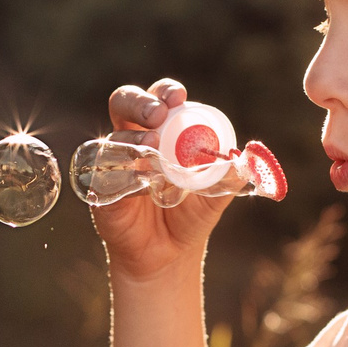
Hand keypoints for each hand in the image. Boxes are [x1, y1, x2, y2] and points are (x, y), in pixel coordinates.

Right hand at [92, 77, 230, 285]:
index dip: (165, 92)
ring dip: (132, 139)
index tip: (179, 98)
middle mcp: (134, 138)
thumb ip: (231, 174)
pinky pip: (104, 173)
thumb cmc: (191, 215)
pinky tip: (140, 184)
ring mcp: (114, 161)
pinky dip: (123, 174)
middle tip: (158, 115)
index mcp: (163, 130)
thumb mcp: (216, 193)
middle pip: (124, 103)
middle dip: (139, 102)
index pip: (159, 98)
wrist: (169, 254)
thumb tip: (247, 157)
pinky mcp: (100, 188)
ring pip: (113, 137)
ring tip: (152, 148)